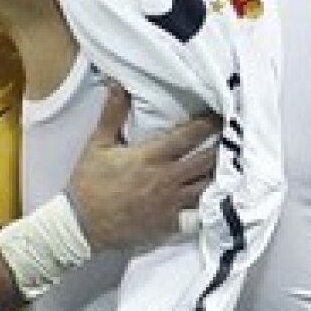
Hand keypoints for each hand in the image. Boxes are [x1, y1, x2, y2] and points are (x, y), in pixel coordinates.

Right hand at [66, 86, 218, 253]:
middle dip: (221, 148)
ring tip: (228, 166)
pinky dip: (208, 205)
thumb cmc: (88, 185)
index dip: (209, 124)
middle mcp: (167, 179)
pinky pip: (197, 214)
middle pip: (207, 161)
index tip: (219, 116)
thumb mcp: (97, 145)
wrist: (81, 226)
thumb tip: (118, 84)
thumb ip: (113, 114)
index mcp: (152, 157)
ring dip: (217, 175)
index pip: (190, 136)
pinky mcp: (169, 224)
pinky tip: (215, 199)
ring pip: (207, 187)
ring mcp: (171, 204)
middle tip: (230, 140)